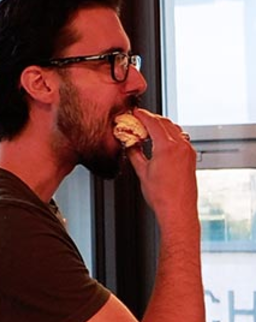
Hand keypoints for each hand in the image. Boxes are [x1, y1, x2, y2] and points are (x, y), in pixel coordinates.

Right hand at [125, 108, 197, 224]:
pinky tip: (160, 142)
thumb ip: (134, 154)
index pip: (153, 123)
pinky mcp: (191, 157)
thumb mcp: (142, 172)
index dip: (142, 115)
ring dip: (161, 126)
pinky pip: (181, 138)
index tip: (135, 112)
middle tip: (138, 120)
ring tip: (148, 131)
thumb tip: (130, 144)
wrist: (177, 209)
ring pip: (174, 129)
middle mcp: (181, 146)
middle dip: (151, 119)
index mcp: (167, 147)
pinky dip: (170, 135)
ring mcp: (188, 151)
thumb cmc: (161, 195)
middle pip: (165, 122)